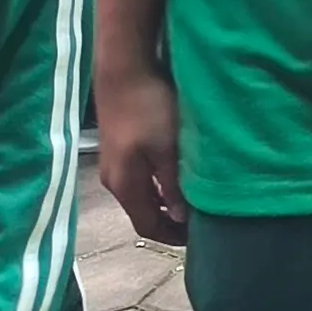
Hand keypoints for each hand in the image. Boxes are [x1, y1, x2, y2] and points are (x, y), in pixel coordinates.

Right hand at [98, 68, 186, 243]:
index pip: (147, 226)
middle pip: (142, 212)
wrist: (124, 70)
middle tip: (199, 222)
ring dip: (164, 202)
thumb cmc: (150, 108)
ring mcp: (113, 163)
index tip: (196, 240)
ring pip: (140, 194)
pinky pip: (138, 178)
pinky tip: (175, 175)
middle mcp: (113, 180)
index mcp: (125, 185)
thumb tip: (180, 217)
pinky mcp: (117, 147)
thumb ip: (173, 185)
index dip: (170, 236)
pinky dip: (157, 185)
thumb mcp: (168, 149)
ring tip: (191, 200)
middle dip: (169, 222)